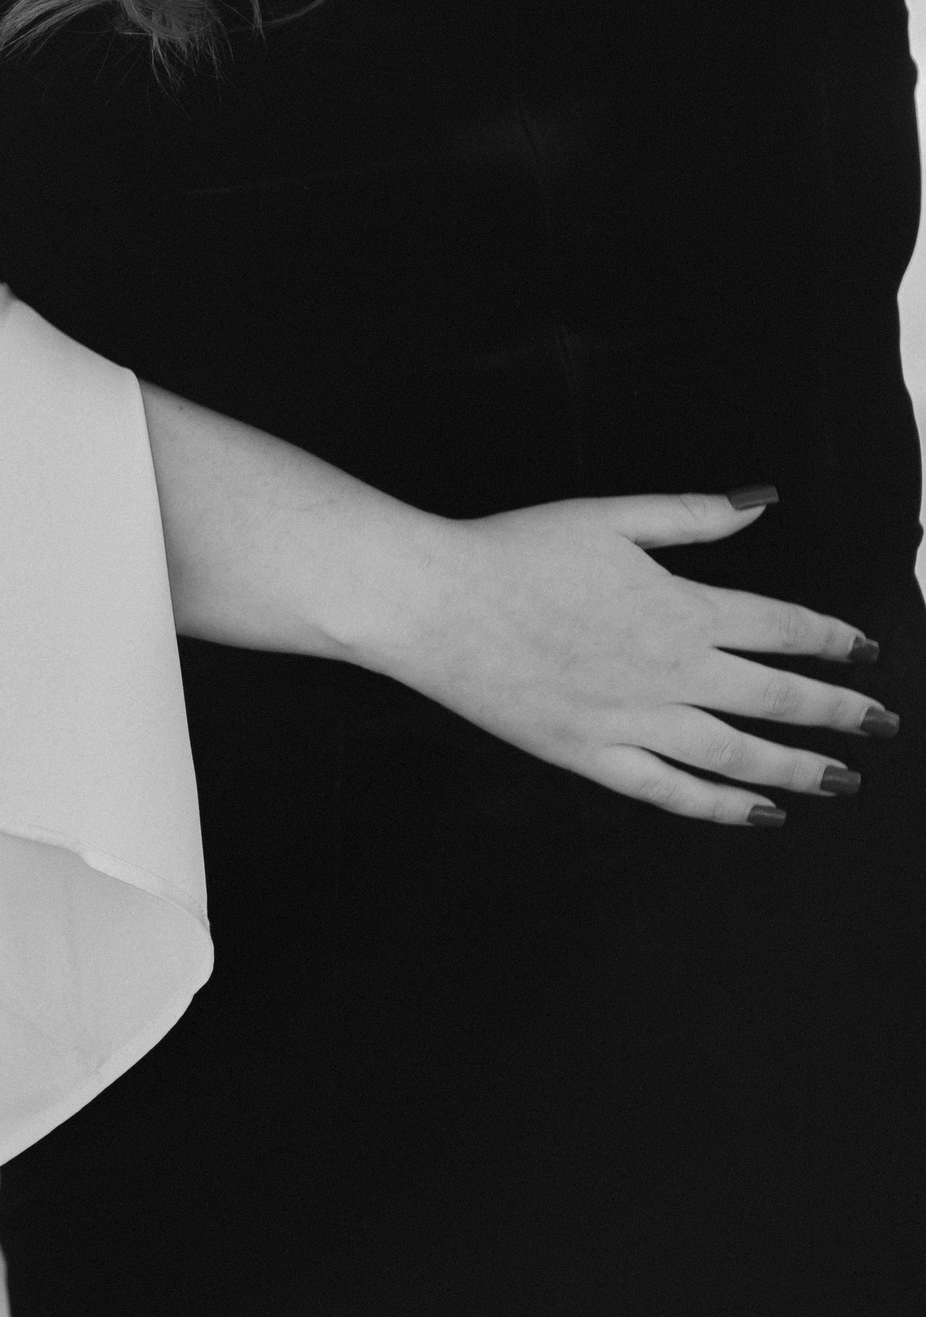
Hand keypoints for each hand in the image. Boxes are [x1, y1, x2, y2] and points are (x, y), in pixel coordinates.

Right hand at [362, 491, 893, 826]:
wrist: (437, 603)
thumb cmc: (516, 549)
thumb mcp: (612, 517)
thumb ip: (695, 516)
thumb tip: (763, 501)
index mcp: (682, 607)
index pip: (782, 626)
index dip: (832, 639)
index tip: (866, 651)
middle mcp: (671, 672)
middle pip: (777, 698)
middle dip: (839, 712)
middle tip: (882, 724)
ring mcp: (632, 721)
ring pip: (737, 756)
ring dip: (797, 770)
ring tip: (841, 781)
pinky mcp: (590, 755)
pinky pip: (670, 791)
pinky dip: (720, 807)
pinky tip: (758, 815)